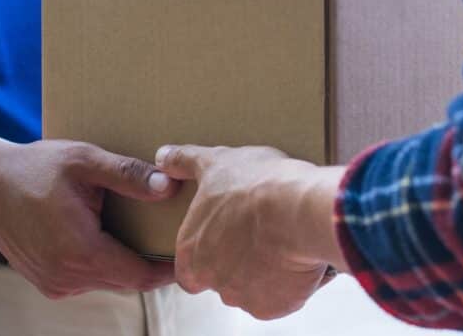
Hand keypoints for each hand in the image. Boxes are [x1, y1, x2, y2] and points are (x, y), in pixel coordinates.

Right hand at [0, 139, 177, 298]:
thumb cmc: (34, 167)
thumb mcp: (84, 160)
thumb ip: (128, 174)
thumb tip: (169, 185)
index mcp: (79, 251)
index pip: (139, 276)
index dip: (168, 269)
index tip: (192, 251)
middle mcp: (66, 277)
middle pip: (127, 281)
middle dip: (154, 265)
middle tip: (181, 239)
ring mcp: (55, 283)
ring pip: (109, 281)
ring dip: (130, 263)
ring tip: (153, 235)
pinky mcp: (48, 282)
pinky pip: (89, 279)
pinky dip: (106, 263)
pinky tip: (114, 236)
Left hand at [156, 144, 346, 319]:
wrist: (298, 209)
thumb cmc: (255, 183)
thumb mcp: (217, 162)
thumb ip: (185, 161)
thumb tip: (163, 156)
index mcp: (191, 251)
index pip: (188, 269)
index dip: (206, 255)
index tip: (226, 237)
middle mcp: (212, 279)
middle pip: (222, 279)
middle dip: (238, 263)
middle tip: (259, 235)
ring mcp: (244, 295)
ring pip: (253, 290)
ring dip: (265, 273)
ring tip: (284, 240)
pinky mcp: (276, 306)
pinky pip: (282, 298)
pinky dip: (290, 282)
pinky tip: (300, 255)